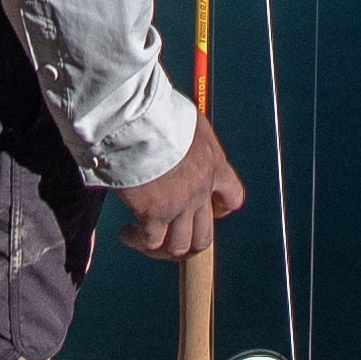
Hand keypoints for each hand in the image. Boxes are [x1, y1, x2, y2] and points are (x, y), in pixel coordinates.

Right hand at [113, 118, 244, 262]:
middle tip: (171, 236)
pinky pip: (151, 241)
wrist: (136, 119)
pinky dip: (138, 241)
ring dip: (162, 248)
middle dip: (188, 242)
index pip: (232, 198)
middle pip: (205, 235)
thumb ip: (188, 141)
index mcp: (214, 165)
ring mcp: (179, 205)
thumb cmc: (157, 111)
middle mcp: (201, 190)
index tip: (205, 211)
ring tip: (143, 237)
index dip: (219, 211)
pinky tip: (128, 232)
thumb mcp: (187, 122)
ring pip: (179, 246)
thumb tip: (177, 141)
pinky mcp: (154, 214)